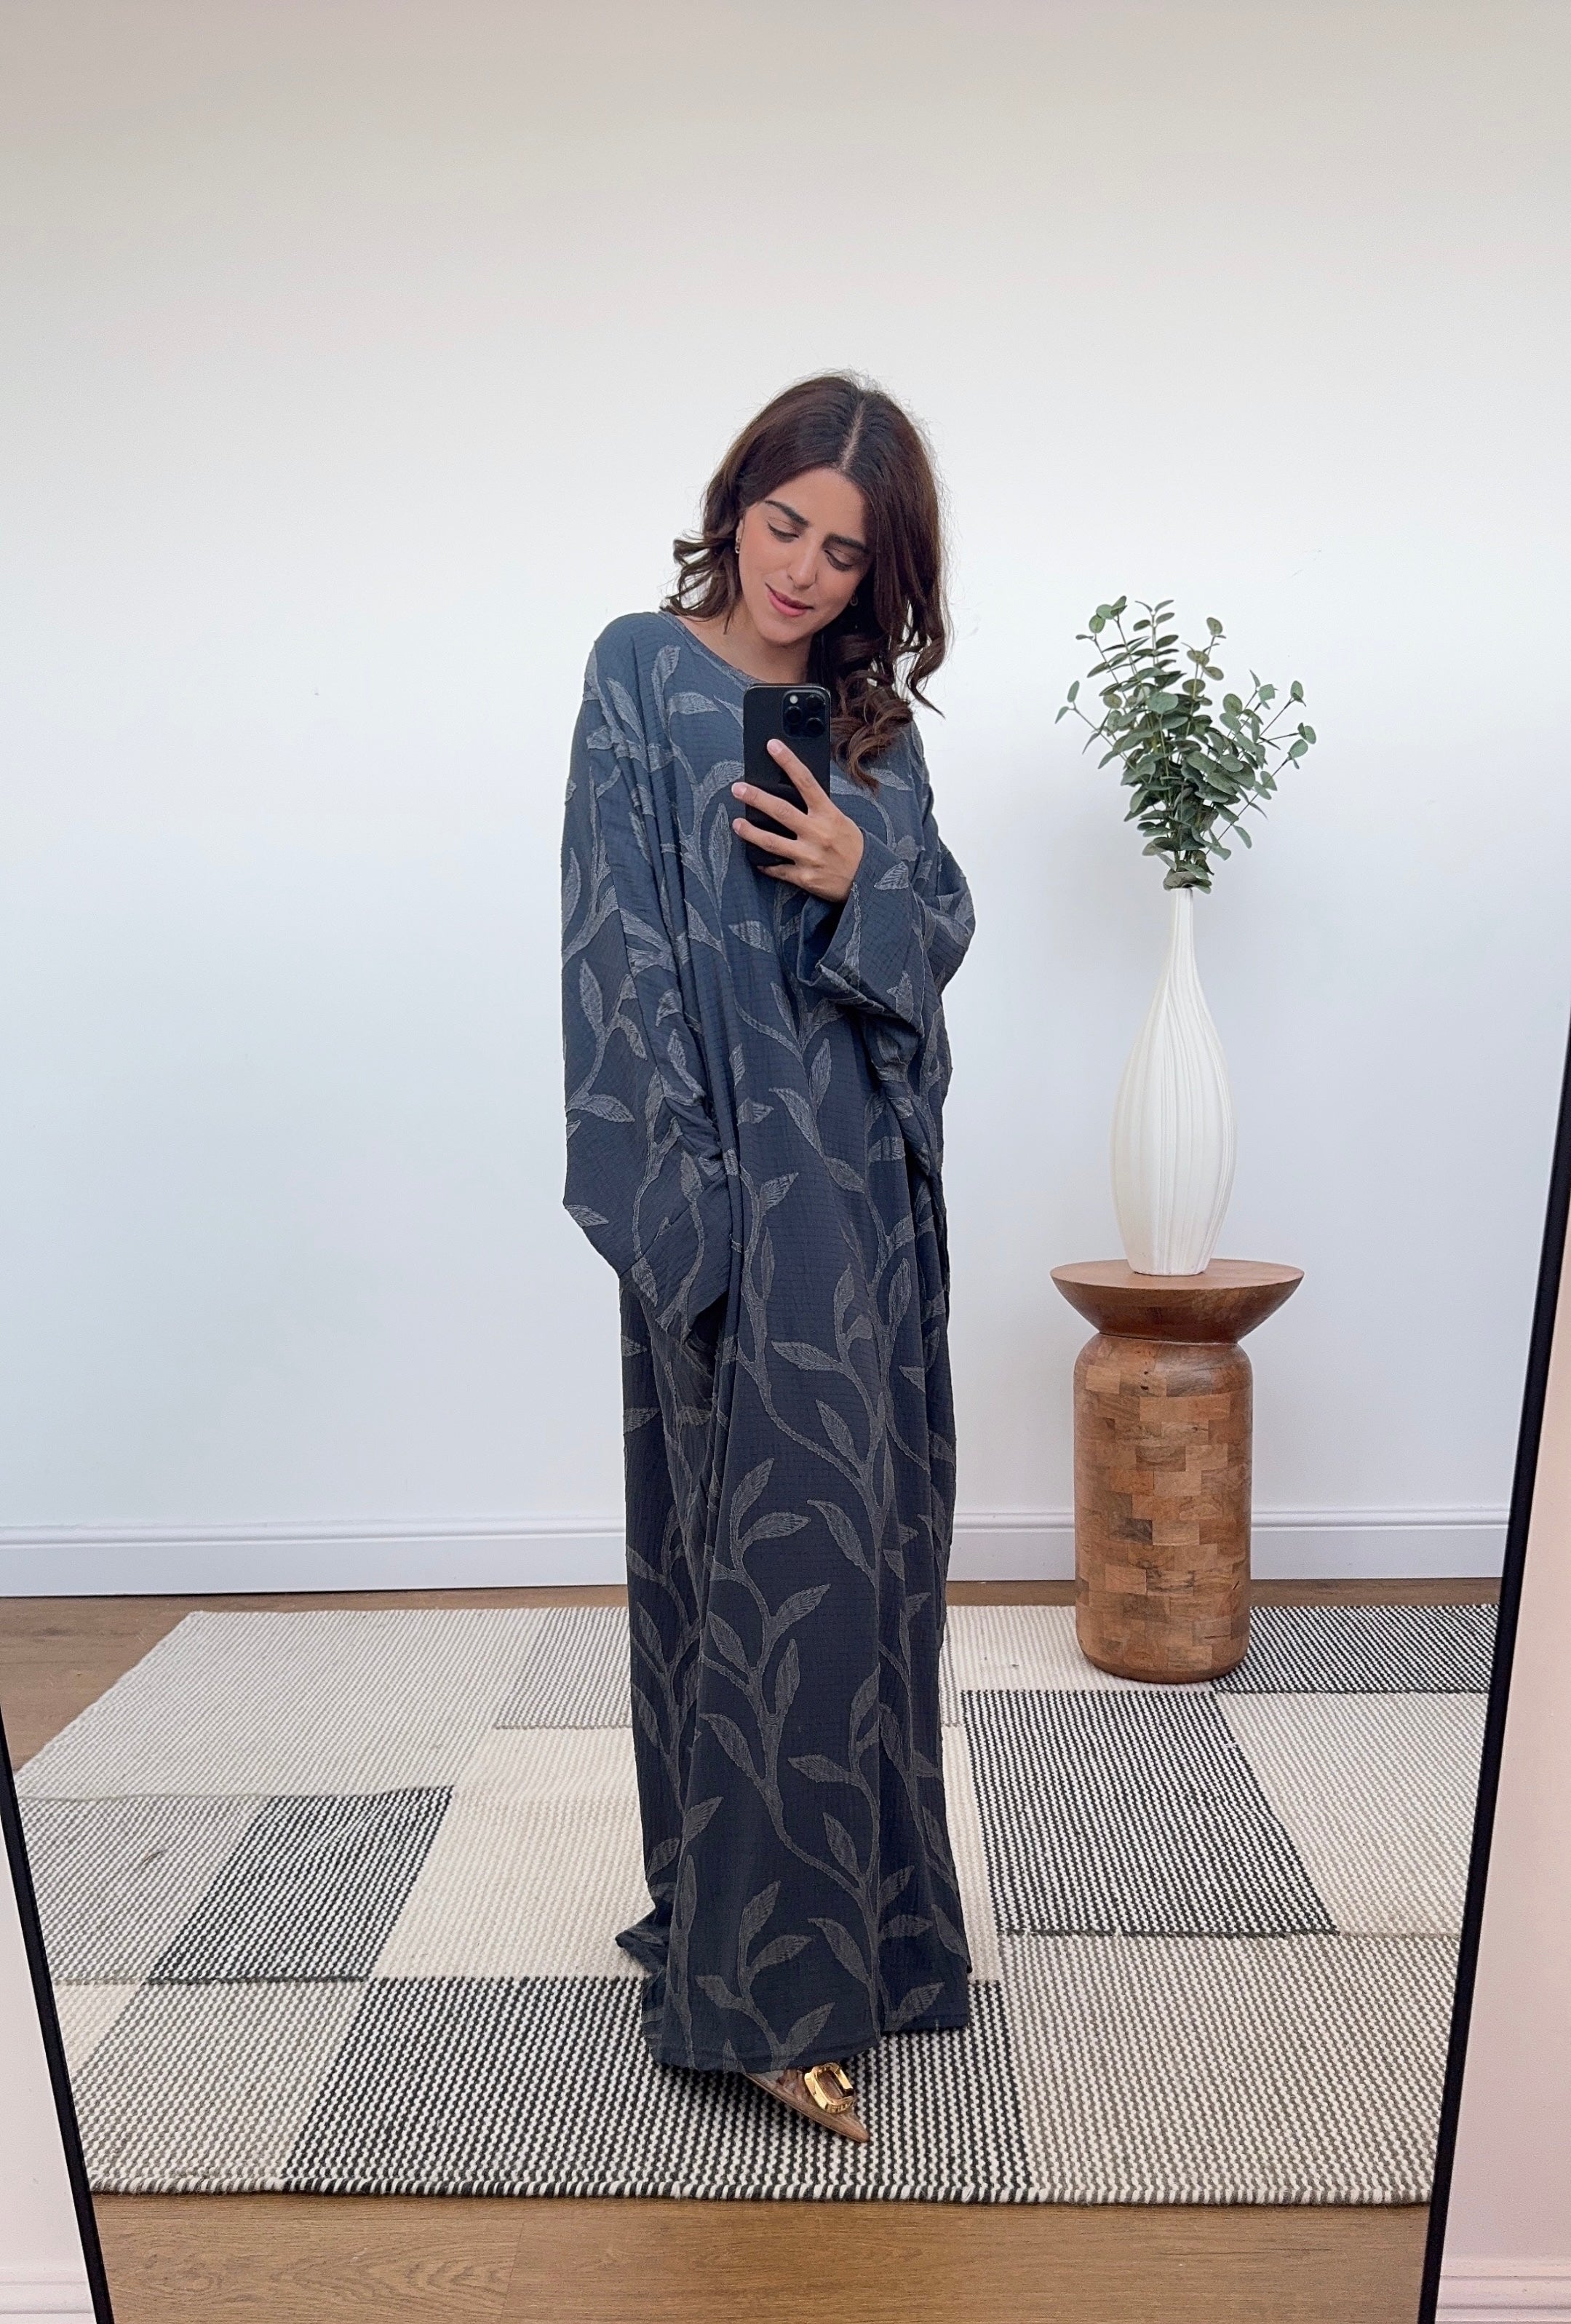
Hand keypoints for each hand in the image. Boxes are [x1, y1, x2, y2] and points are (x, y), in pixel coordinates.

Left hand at [730, 739, 864, 901]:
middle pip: (781, 811)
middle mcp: (817, 833)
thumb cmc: (853, 848)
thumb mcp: (841, 821)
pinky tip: (754, 857)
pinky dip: (764, 863)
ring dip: (750, 832)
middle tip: (738, 789)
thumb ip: (819, 810)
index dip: (788, 762)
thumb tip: (793, 794)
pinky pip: (777, 869)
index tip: (773, 746)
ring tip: (736, 824)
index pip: (806, 782)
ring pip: (772, 842)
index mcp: (829, 815)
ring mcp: (809, 856)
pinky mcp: (803, 876)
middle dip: (756, 798)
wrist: (867, 880)